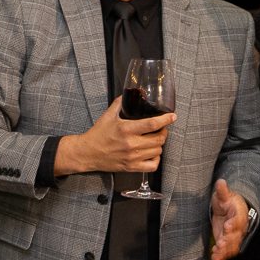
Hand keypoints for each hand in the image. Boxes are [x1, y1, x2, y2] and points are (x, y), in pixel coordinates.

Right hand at [53, 96, 173, 175]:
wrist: (87, 153)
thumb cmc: (98, 135)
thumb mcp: (108, 116)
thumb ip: (120, 103)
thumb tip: (131, 92)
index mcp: (125, 129)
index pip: (152, 124)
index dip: (165, 120)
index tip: (172, 117)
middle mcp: (130, 144)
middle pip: (159, 139)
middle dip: (164, 132)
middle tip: (161, 129)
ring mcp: (132, 157)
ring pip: (158, 151)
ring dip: (159, 144)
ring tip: (154, 140)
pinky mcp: (131, 167)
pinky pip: (152, 166)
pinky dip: (156, 159)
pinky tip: (151, 153)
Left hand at [209, 180, 249, 259]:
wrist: (230, 209)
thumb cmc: (228, 202)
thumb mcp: (224, 195)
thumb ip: (223, 191)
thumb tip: (221, 182)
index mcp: (239, 215)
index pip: (238, 220)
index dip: (233, 223)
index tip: (227, 226)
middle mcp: (238, 227)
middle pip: (235, 236)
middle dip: (228, 240)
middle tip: (220, 244)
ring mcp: (233, 236)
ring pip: (232, 246)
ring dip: (224, 252)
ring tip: (216, 255)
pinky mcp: (227, 242)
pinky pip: (227, 251)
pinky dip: (221, 257)